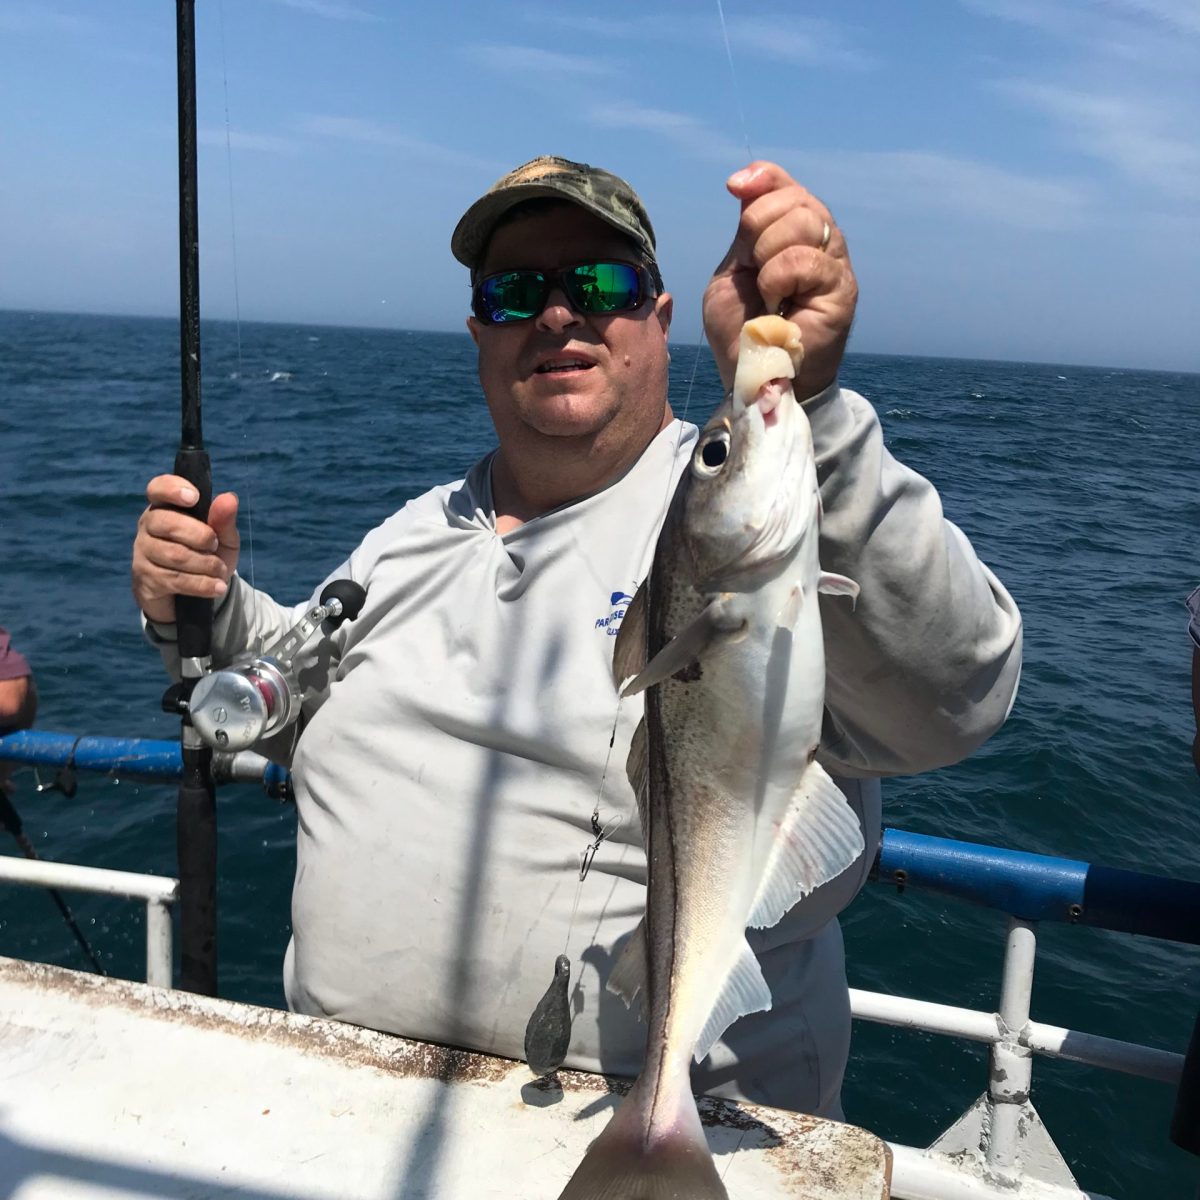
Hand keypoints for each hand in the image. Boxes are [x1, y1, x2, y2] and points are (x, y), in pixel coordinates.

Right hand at [132, 476, 239, 624]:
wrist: (193, 596)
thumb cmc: (207, 555)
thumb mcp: (223, 537)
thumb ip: (224, 519)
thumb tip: (229, 498)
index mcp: (165, 507)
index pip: (158, 488)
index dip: (173, 489)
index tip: (194, 498)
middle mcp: (148, 526)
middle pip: (166, 522)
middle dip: (199, 535)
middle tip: (215, 545)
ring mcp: (143, 553)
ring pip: (174, 554)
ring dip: (206, 564)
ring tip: (221, 570)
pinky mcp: (145, 579)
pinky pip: (175, 580)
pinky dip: (202, 584)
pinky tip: (217, 587)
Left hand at [703, 161, 857, 398]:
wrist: (754, 377)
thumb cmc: (743, 333)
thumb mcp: (732, 273)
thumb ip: (746, 232)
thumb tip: (748, 183)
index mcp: (791, 236)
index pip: (785, 185)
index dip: (764, 177)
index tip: (734, 187)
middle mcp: (819, 244)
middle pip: (795, 198)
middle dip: (759, 226)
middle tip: (752, 267)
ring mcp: (834, 265)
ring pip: (804, 221)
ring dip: (768, 255)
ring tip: (767, 292)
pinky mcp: (842, 289)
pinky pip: (805, 260)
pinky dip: (778, 279)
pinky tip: (777, 305)